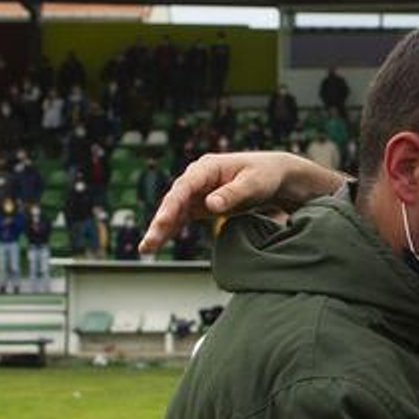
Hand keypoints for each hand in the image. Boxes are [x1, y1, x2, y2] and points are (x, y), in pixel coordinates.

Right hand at [138, 152, 344, 253]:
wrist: (273, 177)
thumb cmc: (265, 175)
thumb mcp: (253, 183)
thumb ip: (232, 193)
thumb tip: (210, 205)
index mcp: (207, 168)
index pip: (185, 187)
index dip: (172, 205)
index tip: (163, 222)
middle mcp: (196, 179)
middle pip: (174, 201)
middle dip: (160, 223)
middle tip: (148, 244)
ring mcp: (196, 192)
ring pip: (174, 212)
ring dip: (160, 230)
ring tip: (145, 250)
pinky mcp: (200, 205)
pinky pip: (182, 219)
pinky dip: (170, 231)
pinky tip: (157, 245)